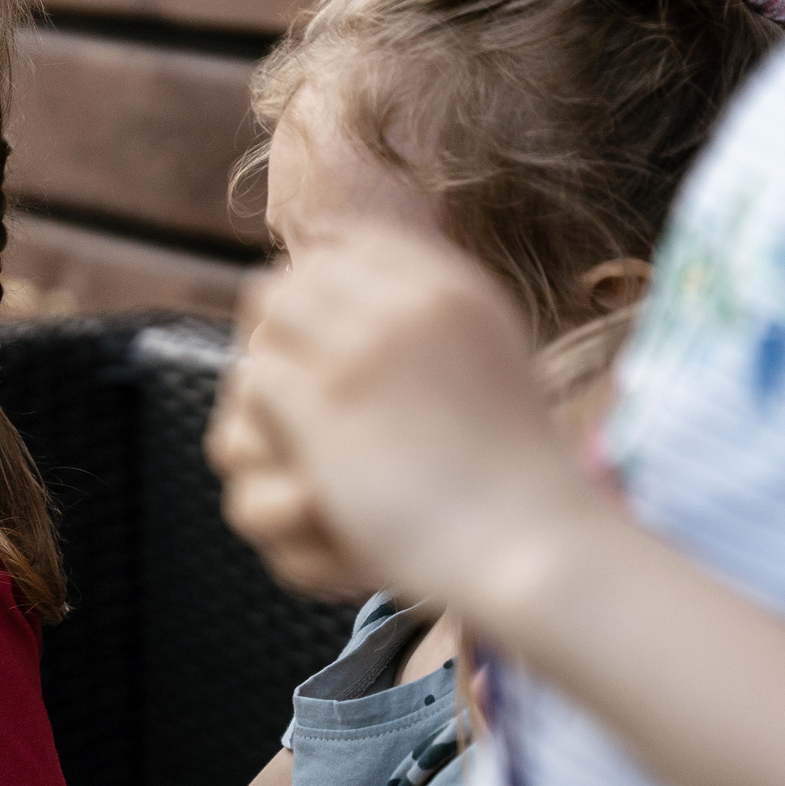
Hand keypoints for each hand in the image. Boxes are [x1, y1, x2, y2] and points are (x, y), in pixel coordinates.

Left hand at [209, 227, 606, 610]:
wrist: (526, 541)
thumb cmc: (511, 469)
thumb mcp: (489, 361)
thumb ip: (433, 321)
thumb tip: (368, 292)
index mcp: (455, 288)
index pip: (355, 244)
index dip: (325, 284)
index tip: (325, 331)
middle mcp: (408, 305)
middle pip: (301, 274)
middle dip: (287, 320)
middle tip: (295, 373)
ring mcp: (362, 351)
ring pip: (269, 314)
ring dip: (271, 359)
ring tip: (291, 410)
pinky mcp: (324, 405)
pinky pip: (258, 376)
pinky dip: (263, 412)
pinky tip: (294, 449)